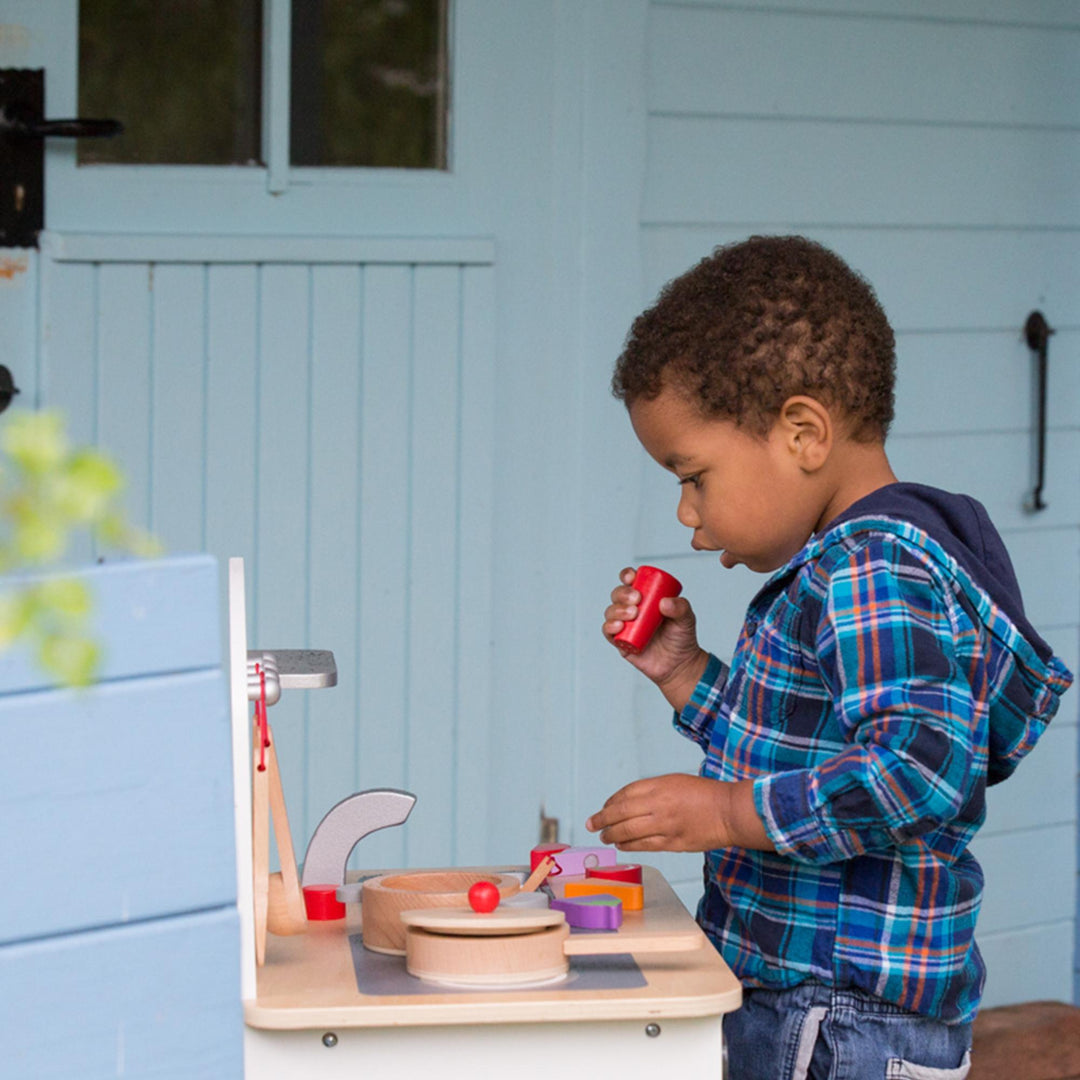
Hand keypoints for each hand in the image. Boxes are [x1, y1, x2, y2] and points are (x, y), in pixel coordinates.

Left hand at [585, 774, 772, 852]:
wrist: (729, 811)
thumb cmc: (704, 794)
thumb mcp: (675, 781)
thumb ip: (651, 791)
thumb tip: (626, 803)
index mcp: (659, 785)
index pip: (625, 794)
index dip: (610, 803)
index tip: (602, 809)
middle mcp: (659, 804)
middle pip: (621, 813)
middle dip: (602, 820)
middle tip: (592, 825)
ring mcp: (665, 825)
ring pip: (629, 832)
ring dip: (613, 835)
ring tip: (605, 837)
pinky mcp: (673, 843)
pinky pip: (644, 845)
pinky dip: (629, 846)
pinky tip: (622, 845)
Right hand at [602, 567, 707, 709]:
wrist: (679, 664)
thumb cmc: (682, 638)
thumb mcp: (686, 619)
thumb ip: (681, 608)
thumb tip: (664, 602)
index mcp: (646, 597)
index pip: (631, 581)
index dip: (627, 575)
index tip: (632, 577)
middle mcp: (632, 609)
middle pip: (618, 594)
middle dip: (623, 593)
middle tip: (637, 599)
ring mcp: (624, 625)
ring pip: (611, 611)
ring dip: (618, 610)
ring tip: (633, 615)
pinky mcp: (620, 642)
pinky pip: (608, 632)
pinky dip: (609, 626)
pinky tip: (619, 626)